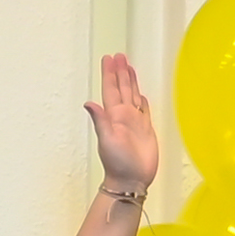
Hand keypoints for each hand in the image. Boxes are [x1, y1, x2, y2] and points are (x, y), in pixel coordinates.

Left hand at [82, 51, 163, 199]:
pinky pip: (143, 110)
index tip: (109, 58)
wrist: (131, 180)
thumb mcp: (107, 140)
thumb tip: (89, 103)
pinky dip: (141, 100)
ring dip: (130, 81)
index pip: (110, 89)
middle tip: (118, 56)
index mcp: (113, 116)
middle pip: (121, 88)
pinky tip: (140, 94)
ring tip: (129, 67)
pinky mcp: (145, 129)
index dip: (110, 73)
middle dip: (120, 72)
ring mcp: (134, 122)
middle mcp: (123, 116)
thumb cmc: (118, 163)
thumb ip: (100, 120)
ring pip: (132, 95)